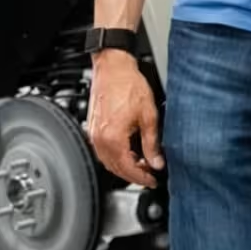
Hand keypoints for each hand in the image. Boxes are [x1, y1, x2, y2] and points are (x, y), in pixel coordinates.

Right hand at [86, 51, 163, 187]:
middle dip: (134, 175)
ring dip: (124, 167)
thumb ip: (152, 143)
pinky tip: (129, 152)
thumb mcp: (148, 116)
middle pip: (116, 169)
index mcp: (112, 138)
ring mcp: (94, 134)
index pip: (127, 169)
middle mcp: (99, 139)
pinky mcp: (93, 128)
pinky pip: (103, 151)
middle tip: (150, 174)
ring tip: (142, 164)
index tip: (153, 181)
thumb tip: (157, 162)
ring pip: (108, 162)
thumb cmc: (128, 85)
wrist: (113, 68)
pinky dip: (116, 156)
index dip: (142, 178)